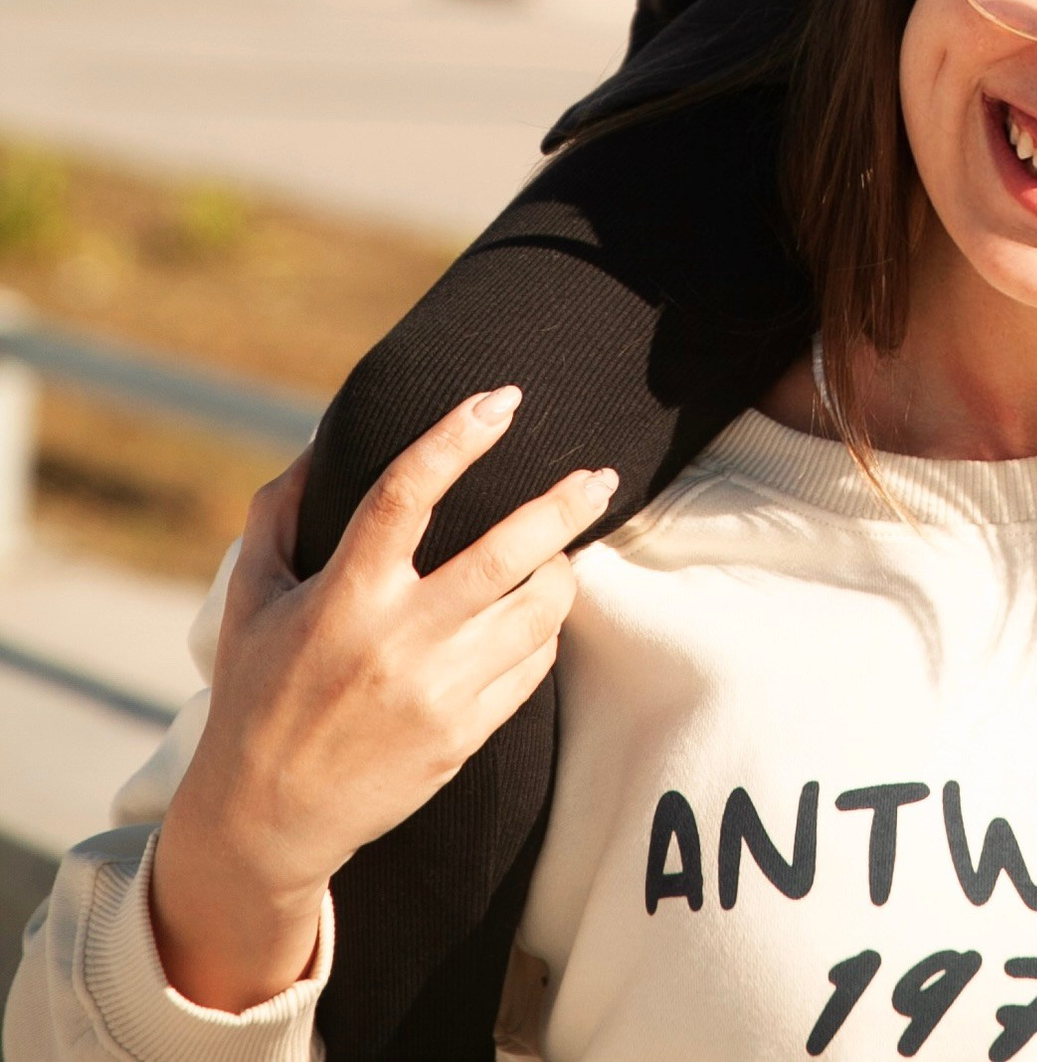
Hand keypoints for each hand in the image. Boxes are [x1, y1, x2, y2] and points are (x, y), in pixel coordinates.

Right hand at [149, 388, 613, 1014]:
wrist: (263, 823)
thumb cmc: (254, 696)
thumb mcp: (247, 602)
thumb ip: (276, 516)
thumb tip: (317, 443)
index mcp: (341, 597)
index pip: (406, 493)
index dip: (456, 437)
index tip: (501, 399)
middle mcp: (395, 641)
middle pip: (502, 553)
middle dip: (562, 506)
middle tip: (601, 476)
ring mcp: (434, 694)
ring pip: (534, 613)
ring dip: (562, 571)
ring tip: (565, 549)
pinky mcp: (460, 737)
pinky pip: (530, 669)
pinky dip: (543, 633)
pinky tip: (538, 614)